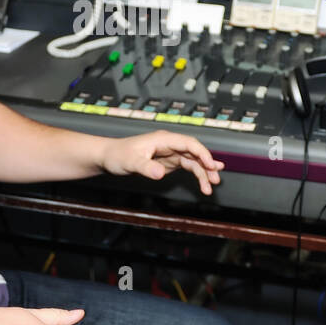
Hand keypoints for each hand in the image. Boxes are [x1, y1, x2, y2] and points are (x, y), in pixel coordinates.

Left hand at [100, 130, 223, 194]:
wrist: (109, 157)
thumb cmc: (118, 154)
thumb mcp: (131, 162)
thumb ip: (146, 167)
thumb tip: (160, 174)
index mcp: (163, 139)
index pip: (188, 143)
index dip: (202, 153)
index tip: (211, 165)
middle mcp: (169, 144)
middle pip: (195, 152)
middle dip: (207, 165)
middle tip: (215, 179)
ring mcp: (170, 153)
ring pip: (193, 161)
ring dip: (203, 172)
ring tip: (211, 185)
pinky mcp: (169, 162)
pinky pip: (187, 167)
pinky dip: (196, 174)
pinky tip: (204, 182)